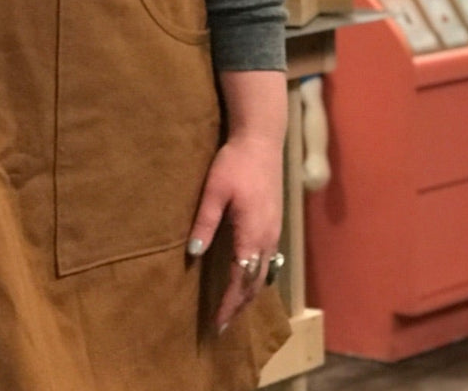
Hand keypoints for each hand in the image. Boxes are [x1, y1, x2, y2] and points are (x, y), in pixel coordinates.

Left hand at [186, 134, 283, 334]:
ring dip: (249, 294)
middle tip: (223, 325)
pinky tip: (247, 279)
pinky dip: (256, 277)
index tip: (218, 322)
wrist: (262, 141)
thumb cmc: (235, 163)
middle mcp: (268, 239)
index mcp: (252, 234)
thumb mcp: (214, 190)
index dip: (230, 303)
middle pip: (256, 283)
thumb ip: (205, 221)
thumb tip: (193, 252)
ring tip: (234, 309)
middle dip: (240, 306)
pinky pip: (267, 261)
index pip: (241, 279)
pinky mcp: (274, 224)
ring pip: (264, 274)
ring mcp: (274, 232)